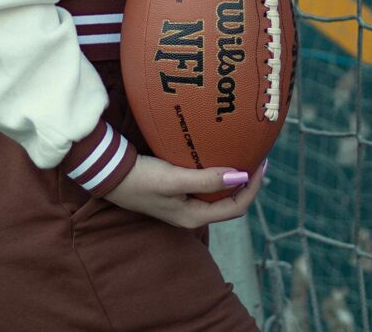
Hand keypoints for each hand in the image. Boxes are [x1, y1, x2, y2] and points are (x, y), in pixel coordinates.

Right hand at [102, 155, 267, 228]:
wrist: (110, 175)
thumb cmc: (142, 179)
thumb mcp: (175, 179)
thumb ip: (207, 180)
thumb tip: (242, 176)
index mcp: (195, 217)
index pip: (236, 207)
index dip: (252, 188)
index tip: (262, 164)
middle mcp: (192, 213)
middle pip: (229, 202)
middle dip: (246, 182)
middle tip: (257, 157)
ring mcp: (183, 203)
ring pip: (216, 192)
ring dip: (231, 176)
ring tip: (241, 154)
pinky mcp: (175, 190)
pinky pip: (203, 183)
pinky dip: (214, 171)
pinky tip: (215, 153)